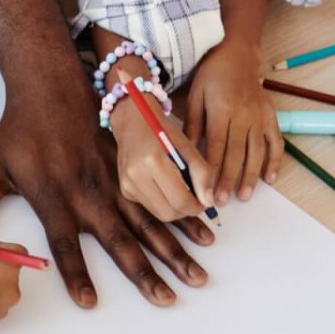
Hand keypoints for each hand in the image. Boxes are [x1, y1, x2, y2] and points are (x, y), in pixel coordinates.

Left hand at [0, 72, 211, 308]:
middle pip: (119, 239)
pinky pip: (162, 193)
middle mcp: (88, 192)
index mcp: (53, 198)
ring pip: (149, 219)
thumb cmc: (17, 131)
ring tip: (197, 275)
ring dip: (174, 248)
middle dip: (144, 272)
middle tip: (167, 301)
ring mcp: (114, 178)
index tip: (89, 303)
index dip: (76, 274)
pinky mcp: (130, 164)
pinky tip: (205, 230)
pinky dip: (185, 212)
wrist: (49, 85)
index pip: (64, 245)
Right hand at [110, 87, 213, 221]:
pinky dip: (162, 202)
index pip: (181, 200)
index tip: (204, 201)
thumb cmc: (161, 130)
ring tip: (182, 192)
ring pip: (159, 213)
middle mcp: (136, 175)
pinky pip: (150, 207)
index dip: (197, 206)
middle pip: (169, 213)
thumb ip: (202, 173)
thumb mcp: (187, 146)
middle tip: (196, 199)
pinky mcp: (125, 189)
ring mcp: (128, 184)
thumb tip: (209, 201)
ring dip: (175, 208)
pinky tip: (165, 186)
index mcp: (153, 161)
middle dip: (187, 210)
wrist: (132, 120)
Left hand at [184, 42, 282, 202]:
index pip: (218, 146)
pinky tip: (270, 178)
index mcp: (222, 110)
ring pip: (257, 152)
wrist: (238, 54)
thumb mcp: (195, 96)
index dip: (213, 170)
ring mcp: (260, 116)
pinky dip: (275, 161)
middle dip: (229, 180)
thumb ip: (193, 125)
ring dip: (251, 176)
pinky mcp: (271, 116)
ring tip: (245, 196)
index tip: (207, 190)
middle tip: (222, 201)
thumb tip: (186, 154)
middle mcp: (244, 115)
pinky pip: (276, 142)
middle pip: (237, 153)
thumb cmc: (211, 75)